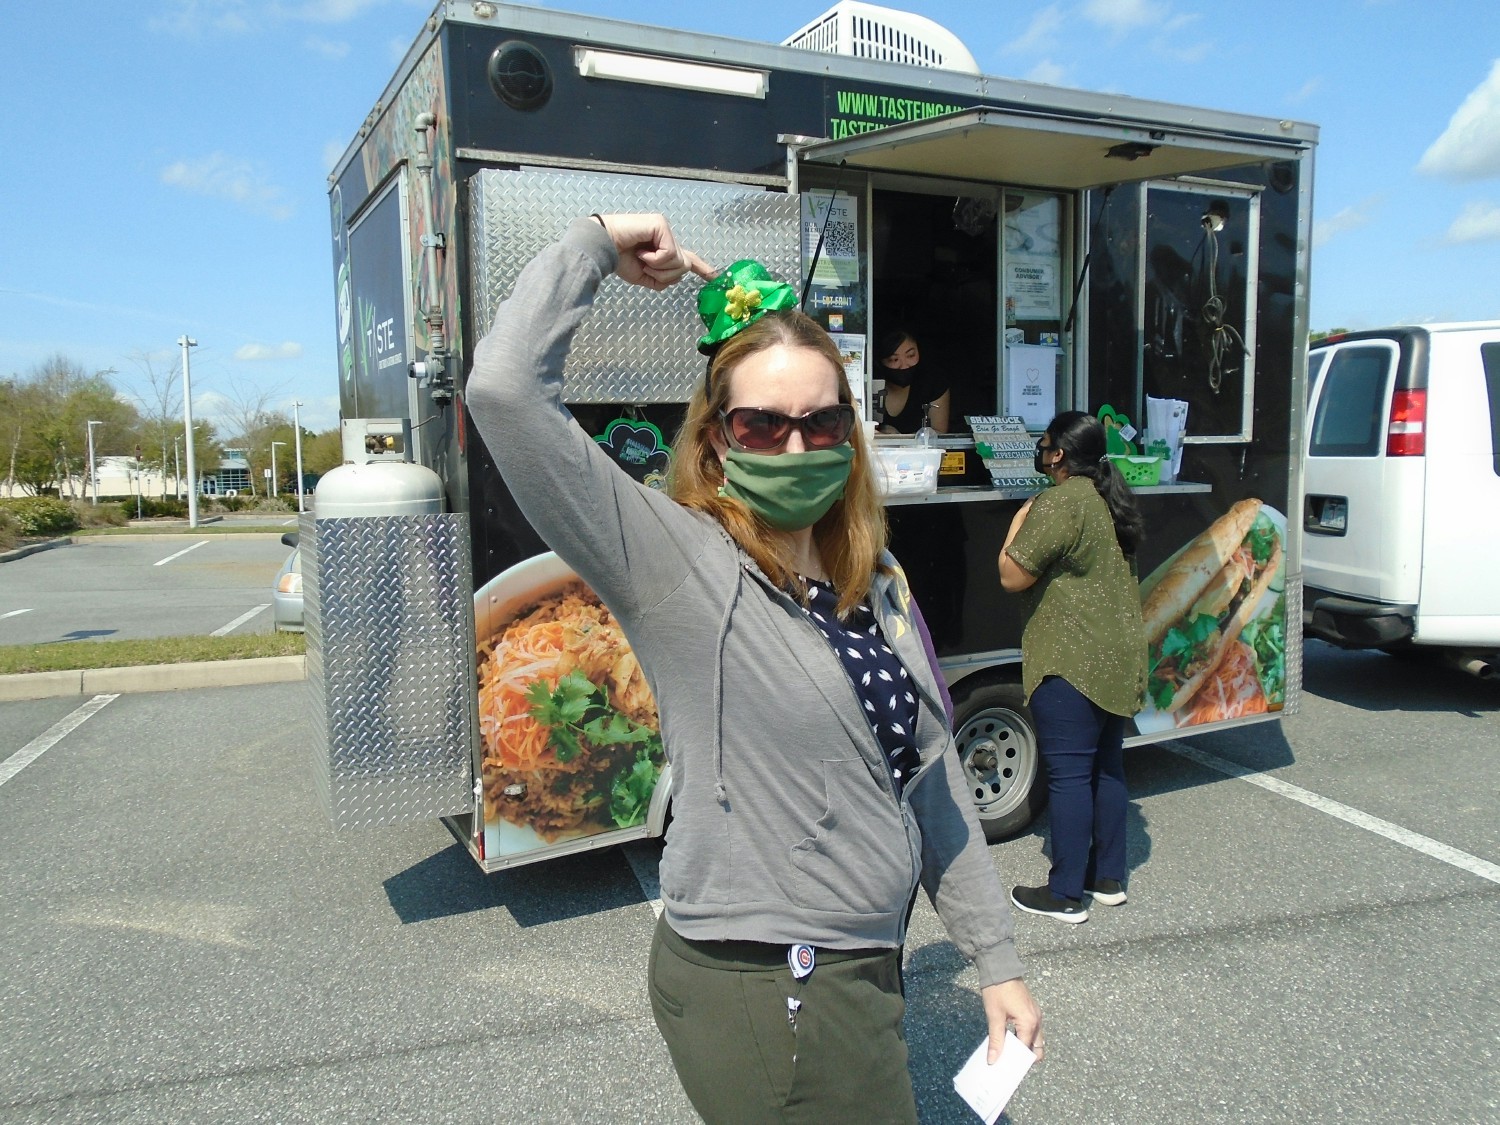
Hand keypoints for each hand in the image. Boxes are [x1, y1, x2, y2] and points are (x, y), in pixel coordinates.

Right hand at [594, 213, 716, 290]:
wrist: (603, 248)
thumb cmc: (619, 259)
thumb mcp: (643, 277)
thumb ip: (662, 279)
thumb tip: (678, 275)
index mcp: (663, 249)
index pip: (688, 258)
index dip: (702, 268)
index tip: (716, 276)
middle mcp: (666, 237)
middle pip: (684, 266)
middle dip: (665, 275)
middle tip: (645, 268)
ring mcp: (664, 229)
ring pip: (679, 262)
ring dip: (658, 268)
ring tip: (641, 258)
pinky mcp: (660, 225)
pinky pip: (669, 253)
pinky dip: (655, 259)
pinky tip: (641, 252)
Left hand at [980, 979, 1042, 1063]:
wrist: (1000, 967)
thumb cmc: (997, 991)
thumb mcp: (994, 1016)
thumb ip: (996, 1040)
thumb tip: (993, 1060)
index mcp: (1029, 1023)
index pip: (1026, 1051)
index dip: (1016, 1061)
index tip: (1006, 1069)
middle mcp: (1037, 1020)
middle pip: (1037, 1048)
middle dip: (1026, 1058)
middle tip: (1010, 1064)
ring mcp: (1036, 1014)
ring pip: (1036, 1039)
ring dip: (1026, 1047)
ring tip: (1009, 1054)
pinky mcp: (1032, 1010)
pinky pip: (1033, 1030)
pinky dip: (1025, 1038)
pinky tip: (1011, 1040)